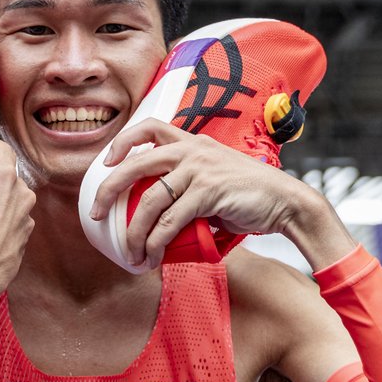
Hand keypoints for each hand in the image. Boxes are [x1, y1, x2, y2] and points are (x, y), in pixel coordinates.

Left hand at [88, 119, 354, 269]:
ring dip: (134, 232)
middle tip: (96, 214)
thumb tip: (158, 210)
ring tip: (130, 253)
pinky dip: (156, 242)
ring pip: (149, 200)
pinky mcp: (209, 193)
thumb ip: (187, 183)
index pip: (149, 127)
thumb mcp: (214, 175)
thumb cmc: (248, 193)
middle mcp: (192, 150)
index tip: (106, 162)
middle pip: (135, 164)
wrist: (285, 202)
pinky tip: (153, 255)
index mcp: (191, 142)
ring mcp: (200, 170)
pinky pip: (171, 221)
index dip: (122, 142)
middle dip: (109, 190)